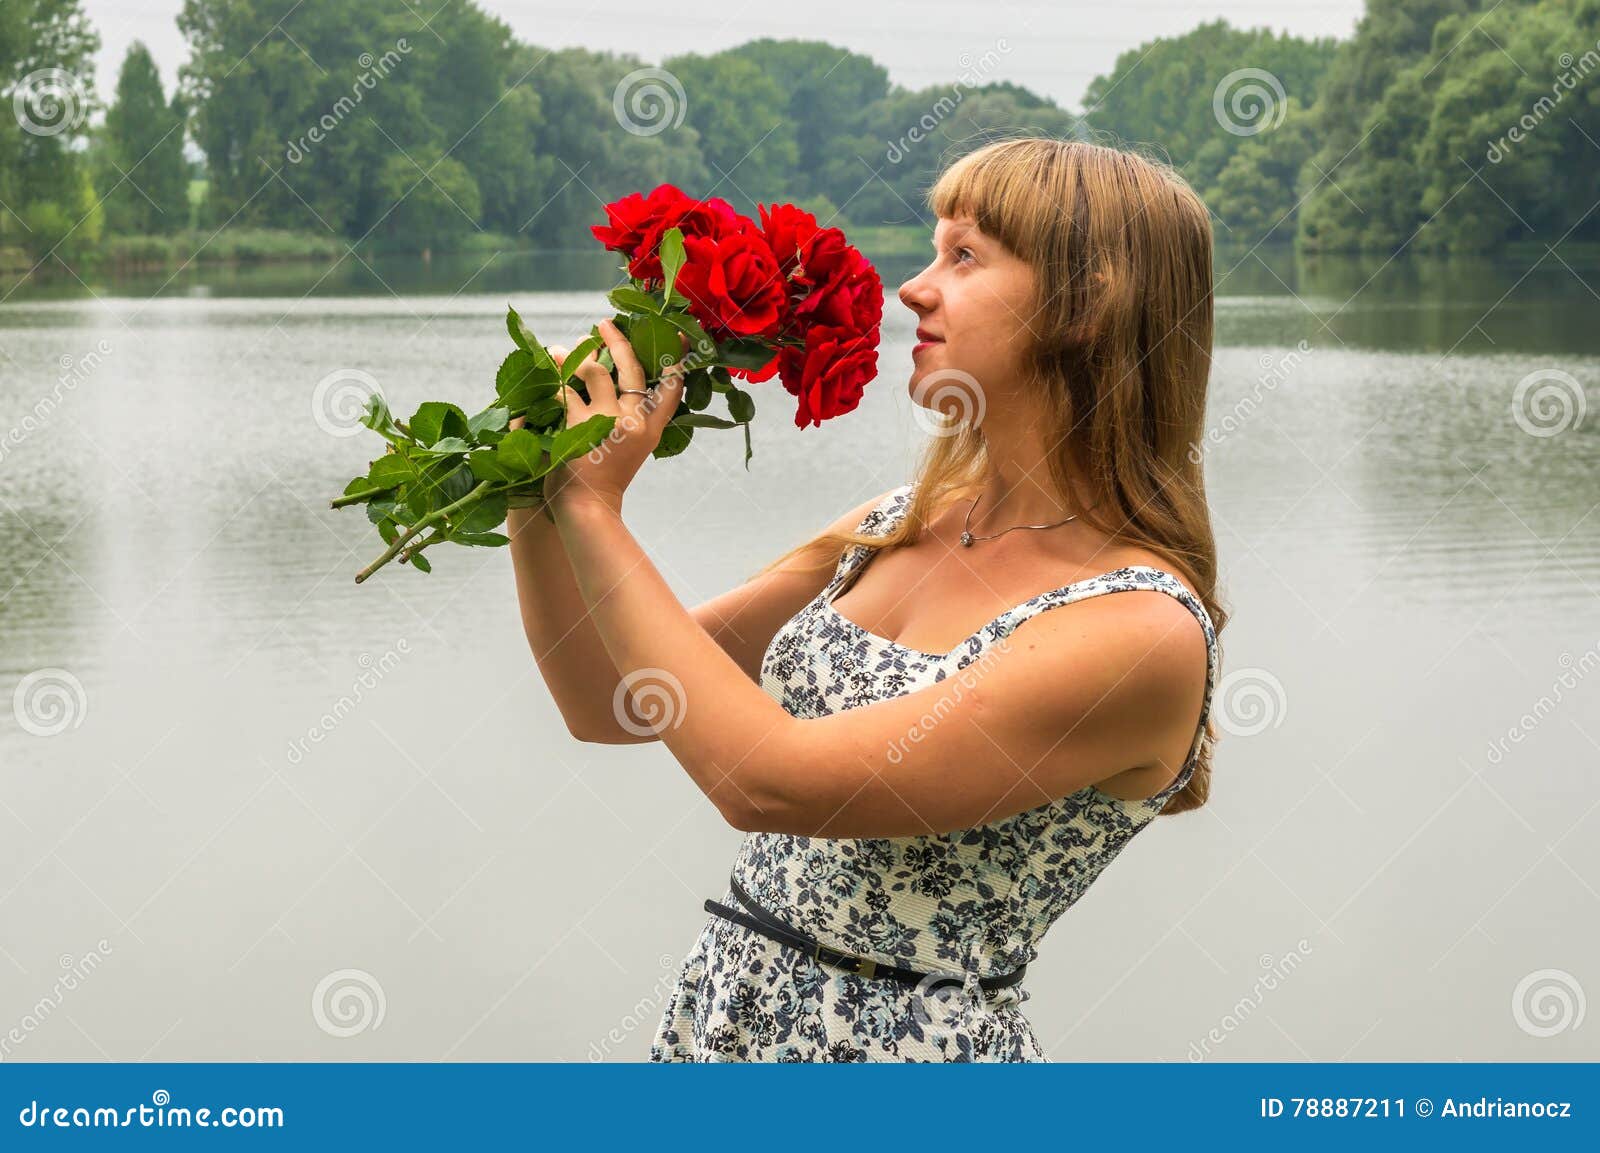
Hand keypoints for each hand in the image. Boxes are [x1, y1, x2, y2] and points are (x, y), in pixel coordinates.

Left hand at [543, 318, 686, 515]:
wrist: (587, 509)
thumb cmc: (604, 482)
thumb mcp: (629, 452)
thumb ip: (630, 423)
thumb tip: (613, 382)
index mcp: (650, 431)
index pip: (671, 389)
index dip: (676, 361)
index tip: (675, 336)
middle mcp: (633, 423)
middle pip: (631, 369)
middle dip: (617, 341)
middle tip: (603, 325)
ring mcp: (607, 422)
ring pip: (594, 372)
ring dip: (576, 356)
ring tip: (560, 350)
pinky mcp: (579, 426)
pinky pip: (565, 391)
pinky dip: (553, 381)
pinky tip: (545, 374)